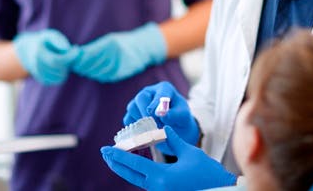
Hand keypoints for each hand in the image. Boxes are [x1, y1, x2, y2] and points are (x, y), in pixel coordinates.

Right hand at [13, 29, 78, 84]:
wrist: (29, 50)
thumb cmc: (44, 41)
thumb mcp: (50, 36)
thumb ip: (58, 40)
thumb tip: (67, 49)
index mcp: (38, 54)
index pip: (57, 60)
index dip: (69, 56)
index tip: (77, 49)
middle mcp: (36, 66)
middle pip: (59, 70)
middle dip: (69, 63)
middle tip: (71, 54)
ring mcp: (39, 74)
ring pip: (59, 77)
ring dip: (66, 69)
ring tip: (65, 59)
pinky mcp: (42, 80)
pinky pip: (57, 80)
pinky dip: (61, 74)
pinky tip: (61, 65)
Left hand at [73, 22, 165, 82]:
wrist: (144, 48)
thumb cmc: (123, 42)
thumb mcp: (110, 40)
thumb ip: (95, 47)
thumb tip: (78, 54)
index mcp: (109, 42)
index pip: (88, 54)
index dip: (78, 59)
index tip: (72, 59)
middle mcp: (114, 53)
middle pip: (91, 64)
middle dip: (81, 66)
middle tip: (75, 66)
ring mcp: (118, 63)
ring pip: (97, 71)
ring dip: (88, 72)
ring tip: (83, 70)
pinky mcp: (121, 72)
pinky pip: (105, 76)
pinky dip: (98, 75)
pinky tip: (95, 73)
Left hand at [100, 126, 235, 190]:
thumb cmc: (209, 174)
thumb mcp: (190, 153)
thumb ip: (173, 141)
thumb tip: (163, 128)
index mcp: (161, 177)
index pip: (133, 164)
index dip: (118, 155)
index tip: (105, 148)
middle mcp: (158, 188)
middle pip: (130, 175)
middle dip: (116, 163)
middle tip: (104, 153)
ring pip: (137, 180)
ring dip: (125, 169)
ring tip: (116, 159)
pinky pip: (146, 183)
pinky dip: (137, 174)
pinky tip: (134, 167)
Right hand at [124, 81, 199, 153]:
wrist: (175, 129)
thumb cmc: (181, 119)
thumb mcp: (184, 116)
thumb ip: (176, 115)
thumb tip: (163, 115)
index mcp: (164, 89)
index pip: (160, 92)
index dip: (157, 103)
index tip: (158, 115)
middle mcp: (149, 93)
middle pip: (141, 97)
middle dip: (147, 113)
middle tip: (154, 126)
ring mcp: (139, 102)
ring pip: (132, 108)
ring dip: (141, 121)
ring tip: (153, 131)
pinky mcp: (132, 114)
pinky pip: (128, 119)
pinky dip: (135, 128)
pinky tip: (145, 133)